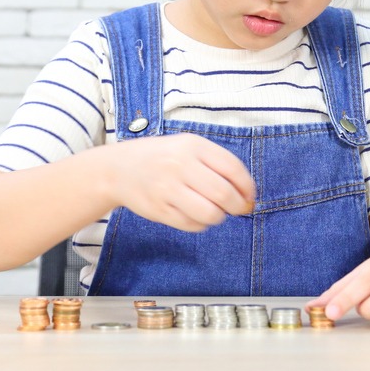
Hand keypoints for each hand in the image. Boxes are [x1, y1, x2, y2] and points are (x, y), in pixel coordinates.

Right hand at [105, 133, 254, 231]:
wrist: (119, 168)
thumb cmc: (163, 157)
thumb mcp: (189, 147)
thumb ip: (217, 163)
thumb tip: (247, 193)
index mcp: (192, 145)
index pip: (232, 168)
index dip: (247, 186)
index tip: (250, 196)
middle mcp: (179, 165)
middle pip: (223, 194)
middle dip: (237, 206)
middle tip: (238, 208)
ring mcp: (167, 189)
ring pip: (209, 214)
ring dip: (219, 216)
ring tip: (214, 210)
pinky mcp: (158, 210)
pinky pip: (192, 225)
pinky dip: (201, 224)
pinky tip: (195, 214)